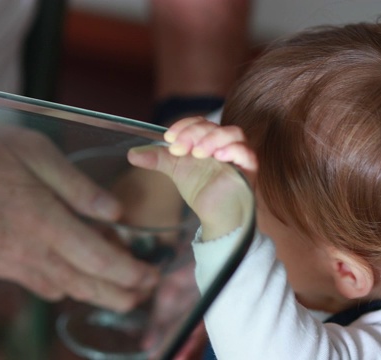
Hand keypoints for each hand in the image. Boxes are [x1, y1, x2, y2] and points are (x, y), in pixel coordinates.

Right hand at [0, 124, 157, 311]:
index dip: (130, 273)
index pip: (100, 261)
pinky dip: (64, 285)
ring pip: (64, 289)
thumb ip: (80, 188)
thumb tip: (114, 213)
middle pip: (86, 285)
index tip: (151, 274)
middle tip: (146, 289)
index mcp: (47, 223)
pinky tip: (74, 275)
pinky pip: (38, 284)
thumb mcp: (38, 154)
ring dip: (96, 292)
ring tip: (120, 286)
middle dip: (122, 293)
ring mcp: (10, 262)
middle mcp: (31, 251)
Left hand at [128, 116, 256, 240]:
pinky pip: (247, 153)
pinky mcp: (249, 170)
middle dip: (194, 134)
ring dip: (212, 138)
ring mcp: (239, 156)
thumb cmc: (202, 190)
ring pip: (234, 133)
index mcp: (209, 140)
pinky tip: (218, 156)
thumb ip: (158, 159)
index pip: (201, 122)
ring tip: (198, 153)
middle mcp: (226, 144)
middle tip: (179, 150)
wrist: (215, 217)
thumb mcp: (176, 170)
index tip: (169, 139)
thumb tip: (132, 154)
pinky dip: (233, 149)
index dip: (185, 125)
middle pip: (215, 126)